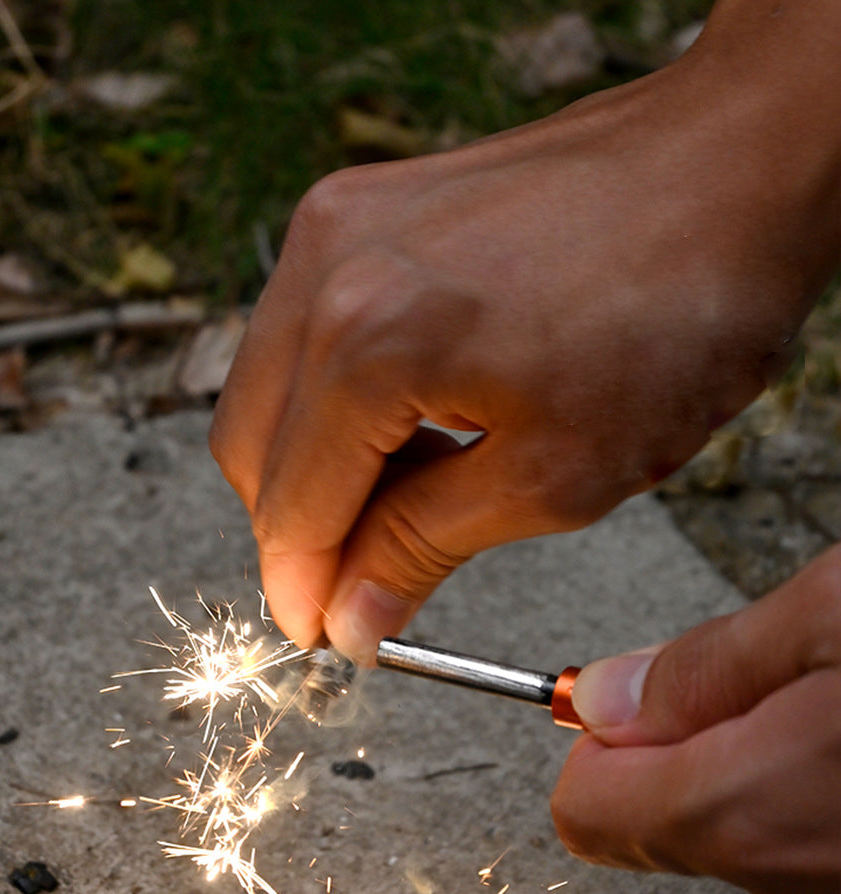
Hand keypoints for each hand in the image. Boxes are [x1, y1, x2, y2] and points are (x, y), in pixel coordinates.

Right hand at [210, 0, 837, 661]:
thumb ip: (424, 547)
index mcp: (367, 344)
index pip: (291, 509)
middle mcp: (326, 269)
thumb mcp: (556, 473)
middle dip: (299, 532)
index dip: (303, 591)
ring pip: (269, 390)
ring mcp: (338, 223)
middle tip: (367, 578)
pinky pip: (305, 330)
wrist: (731, 168)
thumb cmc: (676, 312)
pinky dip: (337, 398)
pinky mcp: (364, 205)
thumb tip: (351, 615)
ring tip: (414, 493)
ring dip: (318, 464)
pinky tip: (414, 422)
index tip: (327, 637)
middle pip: (251, 449)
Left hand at [553, 544, 840, 893]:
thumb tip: (601, 700)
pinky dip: (825, 816)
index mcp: (749, 816)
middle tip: (791, 695)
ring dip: (778, 783)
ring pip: (753, 842)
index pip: (583, 809)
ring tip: (836, 727)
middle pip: (670, 823)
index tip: (646, 699)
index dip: (605, 741)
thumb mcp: (835, 616)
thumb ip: (704, 666)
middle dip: (709, 753)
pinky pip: (816, 869)